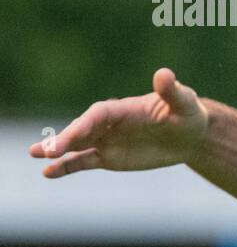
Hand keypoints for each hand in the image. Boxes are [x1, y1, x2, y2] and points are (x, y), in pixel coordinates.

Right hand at [29, 68, 207, 177]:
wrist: (192, 135)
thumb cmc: (189, 114)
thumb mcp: (184, 103)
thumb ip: (172, 91)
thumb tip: (164, 73)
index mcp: (123, 108)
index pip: (98, 115)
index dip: (84, 125)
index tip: (70, 137)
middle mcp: (109, 124)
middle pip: (82, 130)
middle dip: (65, 140)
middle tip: (44, 150)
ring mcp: (106, 140)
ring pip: (76, 145)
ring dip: (57, 150)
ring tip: (36, 154)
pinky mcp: (109, 157)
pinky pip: (84, 162)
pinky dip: (67, 167)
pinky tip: (49, 173)